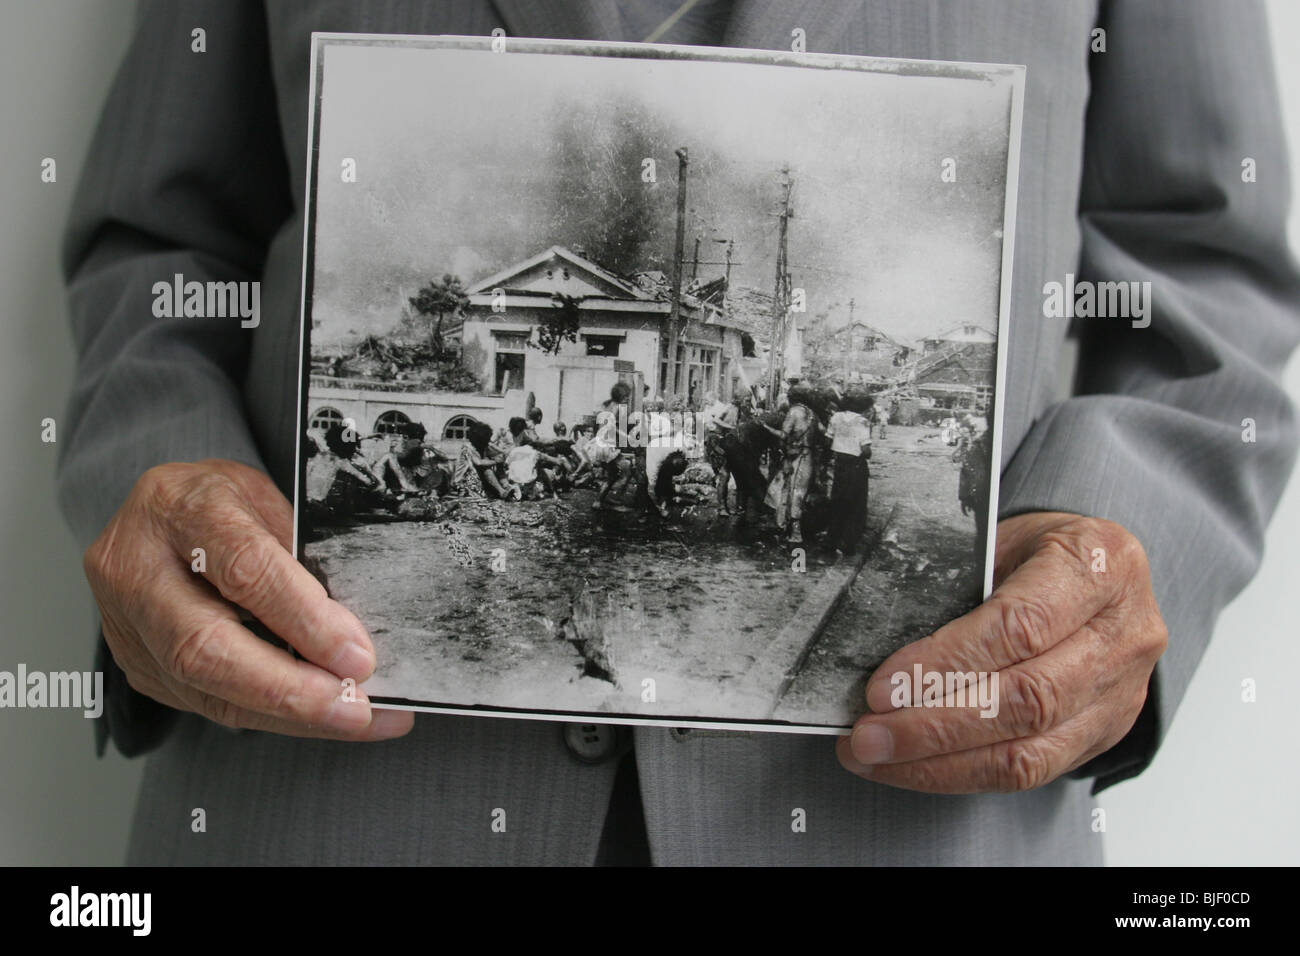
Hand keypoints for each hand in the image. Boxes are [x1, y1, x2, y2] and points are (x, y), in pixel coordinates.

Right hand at [83, 459, 414, 740]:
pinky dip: (269, 716)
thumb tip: (353, 635)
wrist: (161, 510)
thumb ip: (302, 561)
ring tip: (351, 720)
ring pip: (204, 690)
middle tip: (354, 710)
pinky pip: (206, 703)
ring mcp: (126, 624)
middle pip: (203, 648)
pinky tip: (315, 718)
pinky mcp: (138, 666)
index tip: (356, 656)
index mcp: (178, 507)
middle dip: (288, 691)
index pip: (243, 569)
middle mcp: (136, 568)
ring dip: (288, 715)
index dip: (303, 619)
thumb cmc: (224, 503)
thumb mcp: (270, 503)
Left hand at [837, 512, 1166, 791]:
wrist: (1099, 572)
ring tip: (880, 757)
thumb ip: (955, 588)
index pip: (1018, 627)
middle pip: (1026, 699)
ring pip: (1030, 750)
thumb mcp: (1001, 540)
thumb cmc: (1040, 551)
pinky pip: (1035, 770)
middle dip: (934, 726)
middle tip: (869, 735)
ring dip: (942, 763)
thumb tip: (879, 651)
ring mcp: (1121, 690)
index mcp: (1097, 564)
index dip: (945, 664)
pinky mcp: (1107, 731)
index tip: (883, 686)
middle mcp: (1123, 632)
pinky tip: (919, 767)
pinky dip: (966, 774)